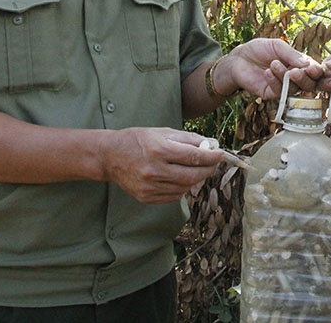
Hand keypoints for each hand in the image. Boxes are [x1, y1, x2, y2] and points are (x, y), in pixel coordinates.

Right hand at [102, 127, 222, 203]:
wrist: (110, 157)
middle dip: (208, 169)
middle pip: (193, 175)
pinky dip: (183, 187)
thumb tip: (211, 145)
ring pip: (185, 187)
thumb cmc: (137, 140)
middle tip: (214, 163)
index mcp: (159, 150)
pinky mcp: (146, 198)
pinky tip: (181, 177)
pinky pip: (174, 196)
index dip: (212, 156)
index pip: (194, 157)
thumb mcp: (162, 132)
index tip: (221, 154)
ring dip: (196, 178)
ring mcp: (149, 187)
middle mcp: (154, 170)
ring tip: (197, 168)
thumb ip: (188, 139)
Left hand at [216, 38, 324, 99]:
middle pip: (309, 84)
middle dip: (304, 78)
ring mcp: (284, 87)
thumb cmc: (259, 49)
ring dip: (285, 76)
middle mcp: (295, 77)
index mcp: (300, 64)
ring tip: (274, 64)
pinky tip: (267, 72)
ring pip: (295, 89)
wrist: (239, 58)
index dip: (318, 72)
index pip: (315, 71)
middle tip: (295, 71)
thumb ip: (291, 54)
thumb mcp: (277, 46)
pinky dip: (275, 81)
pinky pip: (279, 92)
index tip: (314, 69)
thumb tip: (307, 64)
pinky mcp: (272, 94)